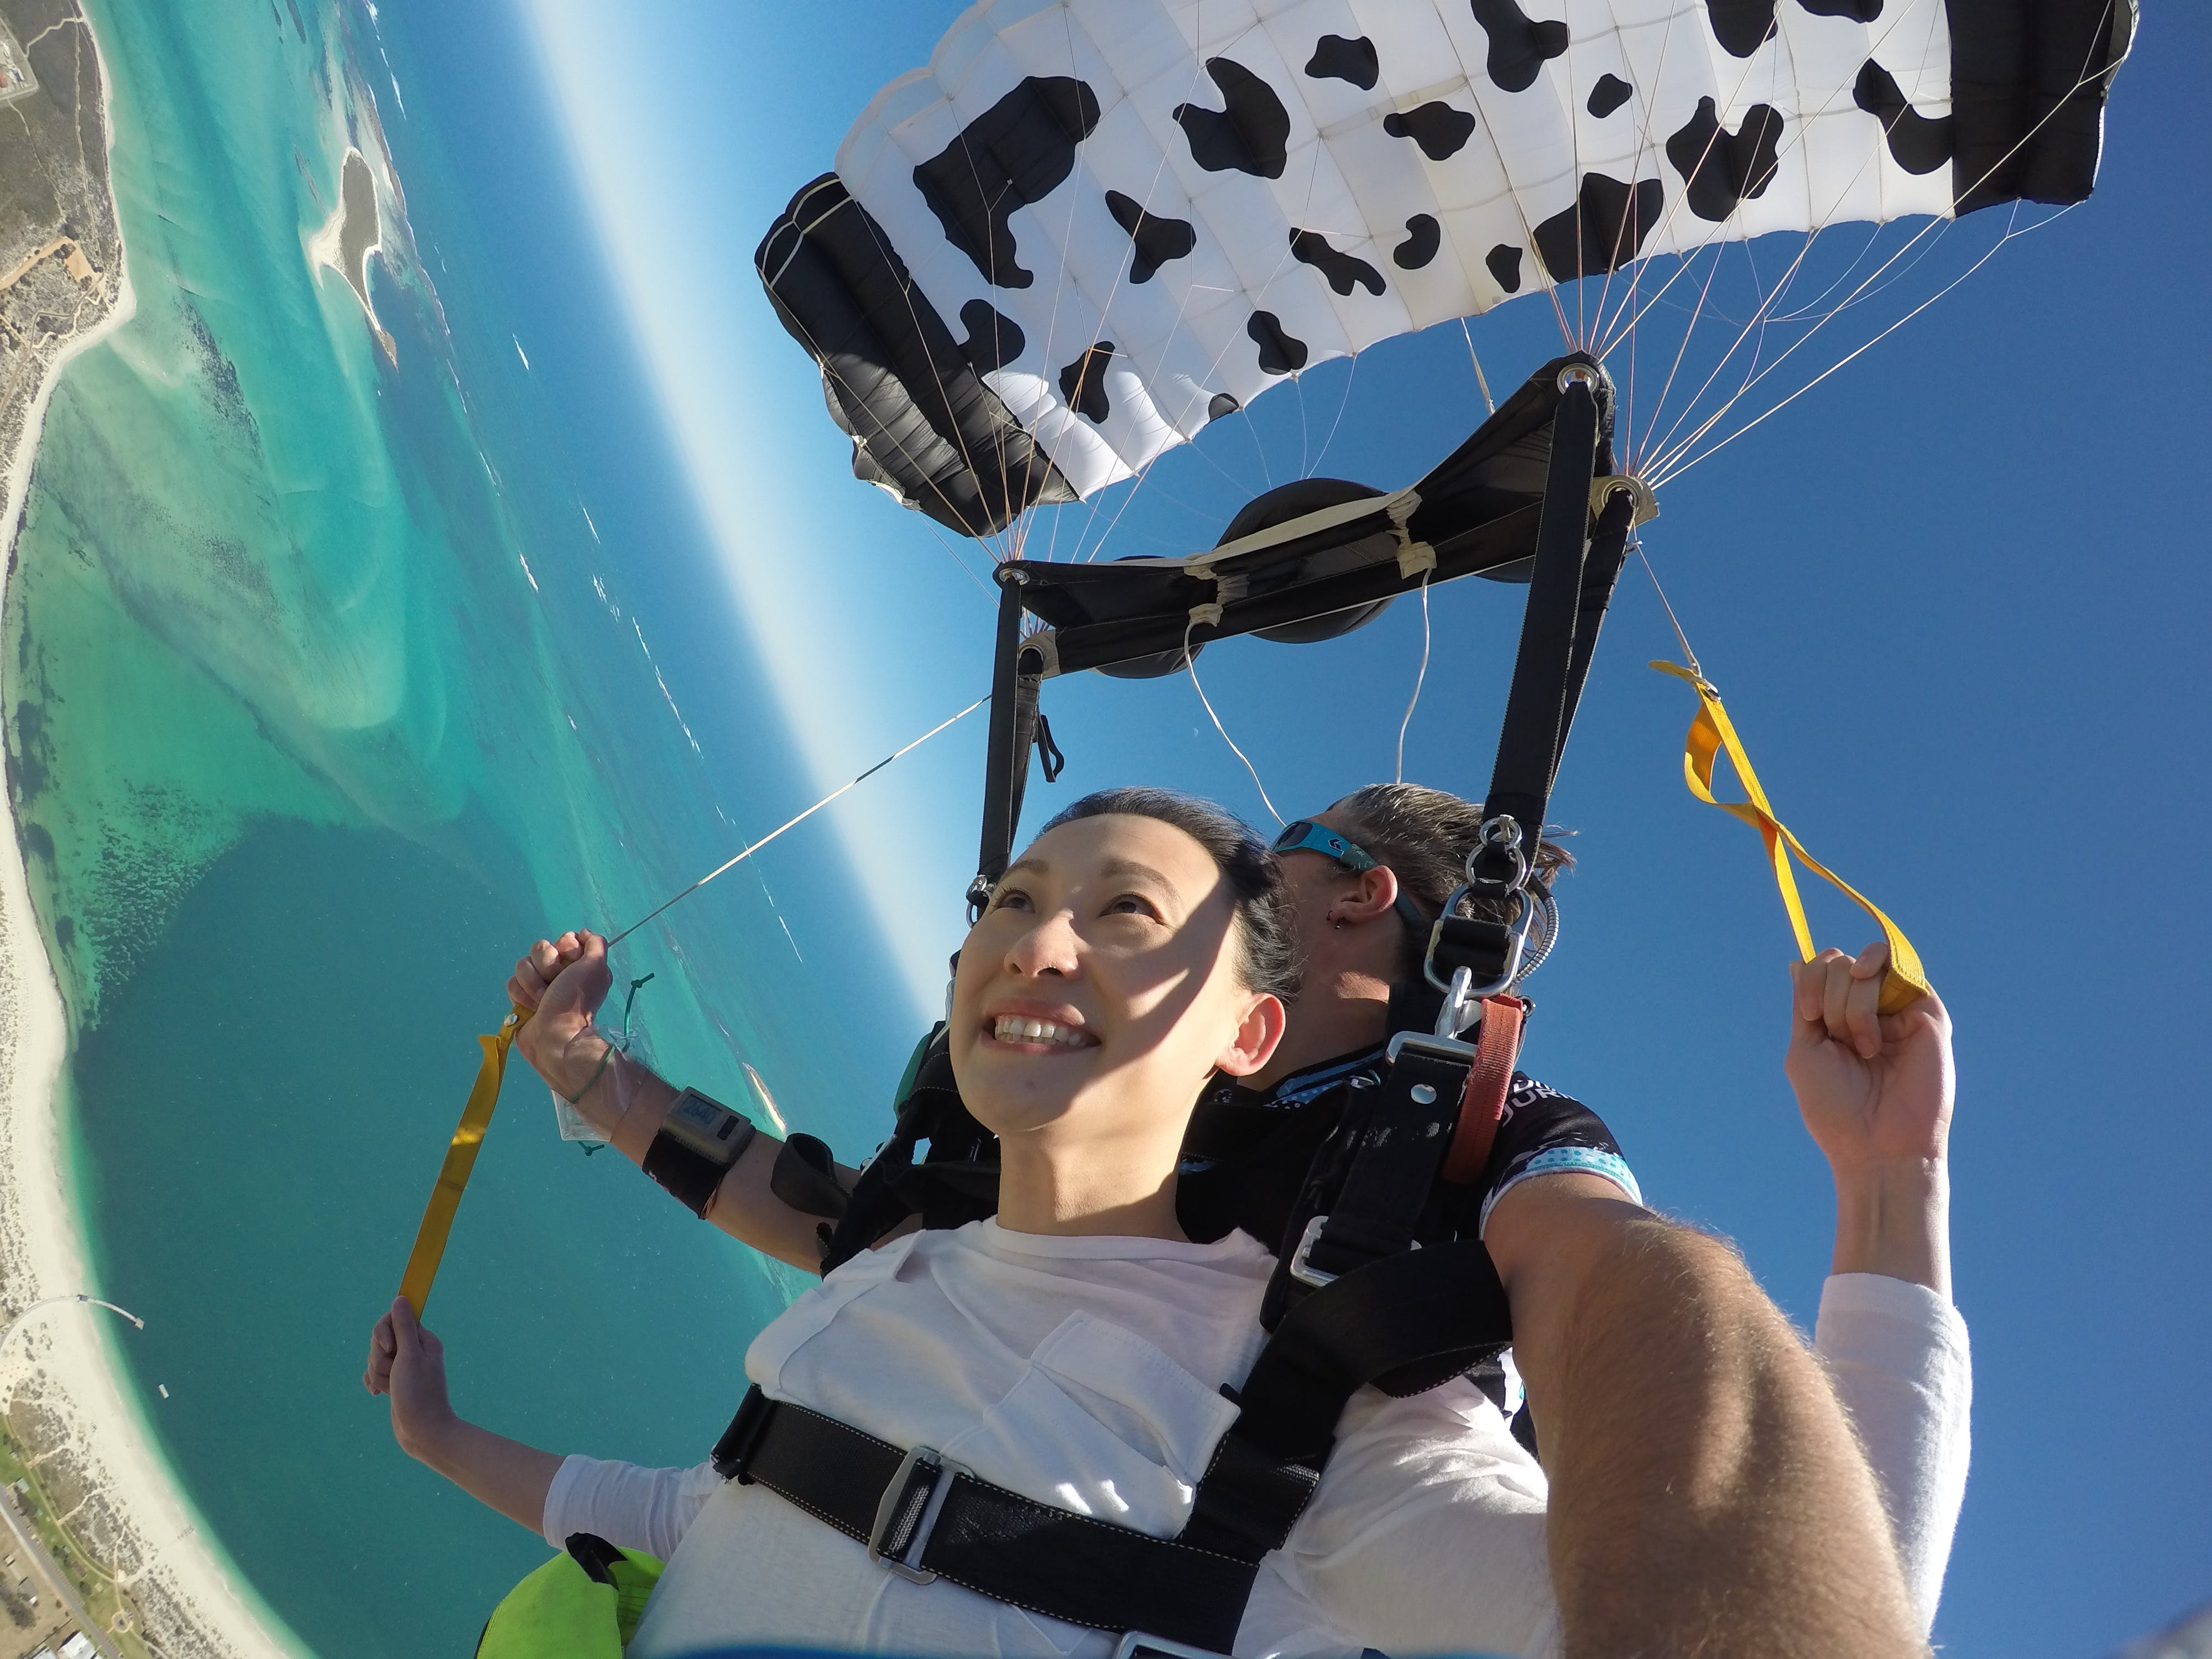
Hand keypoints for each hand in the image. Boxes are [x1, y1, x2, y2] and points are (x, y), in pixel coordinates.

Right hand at [364, 1297, 456, 1463]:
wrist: (423, 1432)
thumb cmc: (419, 1394)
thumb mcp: (409, 1357)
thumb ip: (403, 1327)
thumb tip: (401, 1298)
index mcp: (423, 1340)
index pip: (394, 1319)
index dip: (384, 1331)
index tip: (387, 1346)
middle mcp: (414, 1351)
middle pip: (381, 1340)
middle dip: (379, 1358)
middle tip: (393, 1373)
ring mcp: (403, 1368)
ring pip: (375, 1359)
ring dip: (378, 1374)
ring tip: (391, 1389)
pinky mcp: (395, 1382)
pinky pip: (375, 1374)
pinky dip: (375, 1382)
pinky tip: (378, 1393)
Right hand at [508, 930, 611, 1085]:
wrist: (555, 1035)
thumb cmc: (577, 1000)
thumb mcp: (596, 967)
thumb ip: (596, 944)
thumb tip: (582, 932)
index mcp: (578, 964)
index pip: (563, 939)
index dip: (565, 948)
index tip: (571, 962)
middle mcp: (558, 971)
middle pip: (540, 948)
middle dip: (547, 967)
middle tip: (556, 984)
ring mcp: (537, 984)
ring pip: (522, 965)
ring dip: (533, 984)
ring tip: (543, 1000)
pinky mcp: (520, 997)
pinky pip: (511, 983)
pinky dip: (521, 996)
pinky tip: (532, 1008)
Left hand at [1784, 942, 1952, 1175]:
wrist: (1877, 1145)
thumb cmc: (1835, 1108)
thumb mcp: (1805, 1051)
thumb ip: (1804, 1004)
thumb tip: (1797, 962)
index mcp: (1838, 1019)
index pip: (1823, 967)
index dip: (1812, 980)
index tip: (1810, 1016)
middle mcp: (1870, 1011)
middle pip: (1842, 963)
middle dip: (1831, 997)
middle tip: (1841, 1041)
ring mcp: (1900, 1011)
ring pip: (1869, 963)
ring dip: (1852, 1001)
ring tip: (1863, 1045)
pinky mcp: (1928, 1015)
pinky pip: (1903, 969)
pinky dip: (1878, 983)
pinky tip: (1872, 1016)